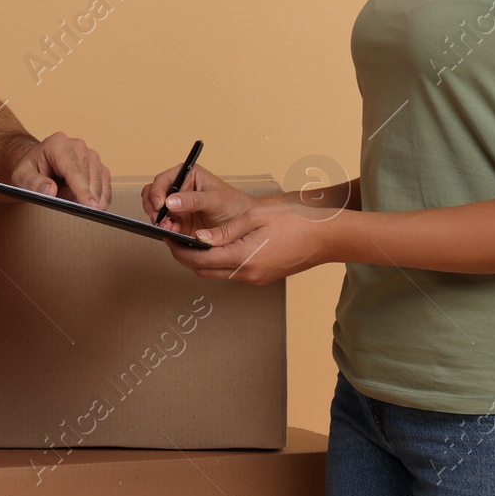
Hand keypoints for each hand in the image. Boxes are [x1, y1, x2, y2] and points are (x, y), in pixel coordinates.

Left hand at [8, 131, 110, 208]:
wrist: (37, 162)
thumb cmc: (29, 169)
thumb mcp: (21, 176)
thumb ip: (33, 183)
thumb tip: (50, 191)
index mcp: (57, 144)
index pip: (73, 171)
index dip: (82, 190)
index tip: (90, 207)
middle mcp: (77, 146)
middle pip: (88, 179)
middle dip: (77, 198)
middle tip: (60, 200)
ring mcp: (91, 154)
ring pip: (99, 183)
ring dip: (86, 199)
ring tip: (66, 196)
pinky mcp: (99, 165)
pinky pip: (105, 186)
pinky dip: (99, 199)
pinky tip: (89, 205)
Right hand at [141, 162, 252, 238]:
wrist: (246, 226)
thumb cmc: (235, 206)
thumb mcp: (216, 200)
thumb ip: (193, 200)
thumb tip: (170, 201)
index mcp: (188, 175)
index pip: (164, 180)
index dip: (158, 191)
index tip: (160, 204)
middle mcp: (180, 190)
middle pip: (154, 194)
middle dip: (153, 206)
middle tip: (158, 217)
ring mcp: (178, 207)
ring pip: (156, 211)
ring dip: (157, 219)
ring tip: (165, 226)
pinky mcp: (180, 224)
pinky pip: (165, 226)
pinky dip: (165, 230)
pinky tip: (172, 233)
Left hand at [167, 197, 329, 284]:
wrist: (328, 236)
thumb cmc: (296, 220)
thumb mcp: (256, 216)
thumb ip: (225, 230)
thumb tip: (198, 239)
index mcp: (245, 258)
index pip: (200, 259)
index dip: (179, 248)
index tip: (167, 234)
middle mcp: (249, 274)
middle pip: (204, 271)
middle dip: (185, 256)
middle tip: (172, 236)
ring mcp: (257, 278)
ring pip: (217, 273)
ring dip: (200, 260)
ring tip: (189, 239)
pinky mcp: (263, 277)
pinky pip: (232, 272)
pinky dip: (217, 261)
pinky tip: (215, 245)